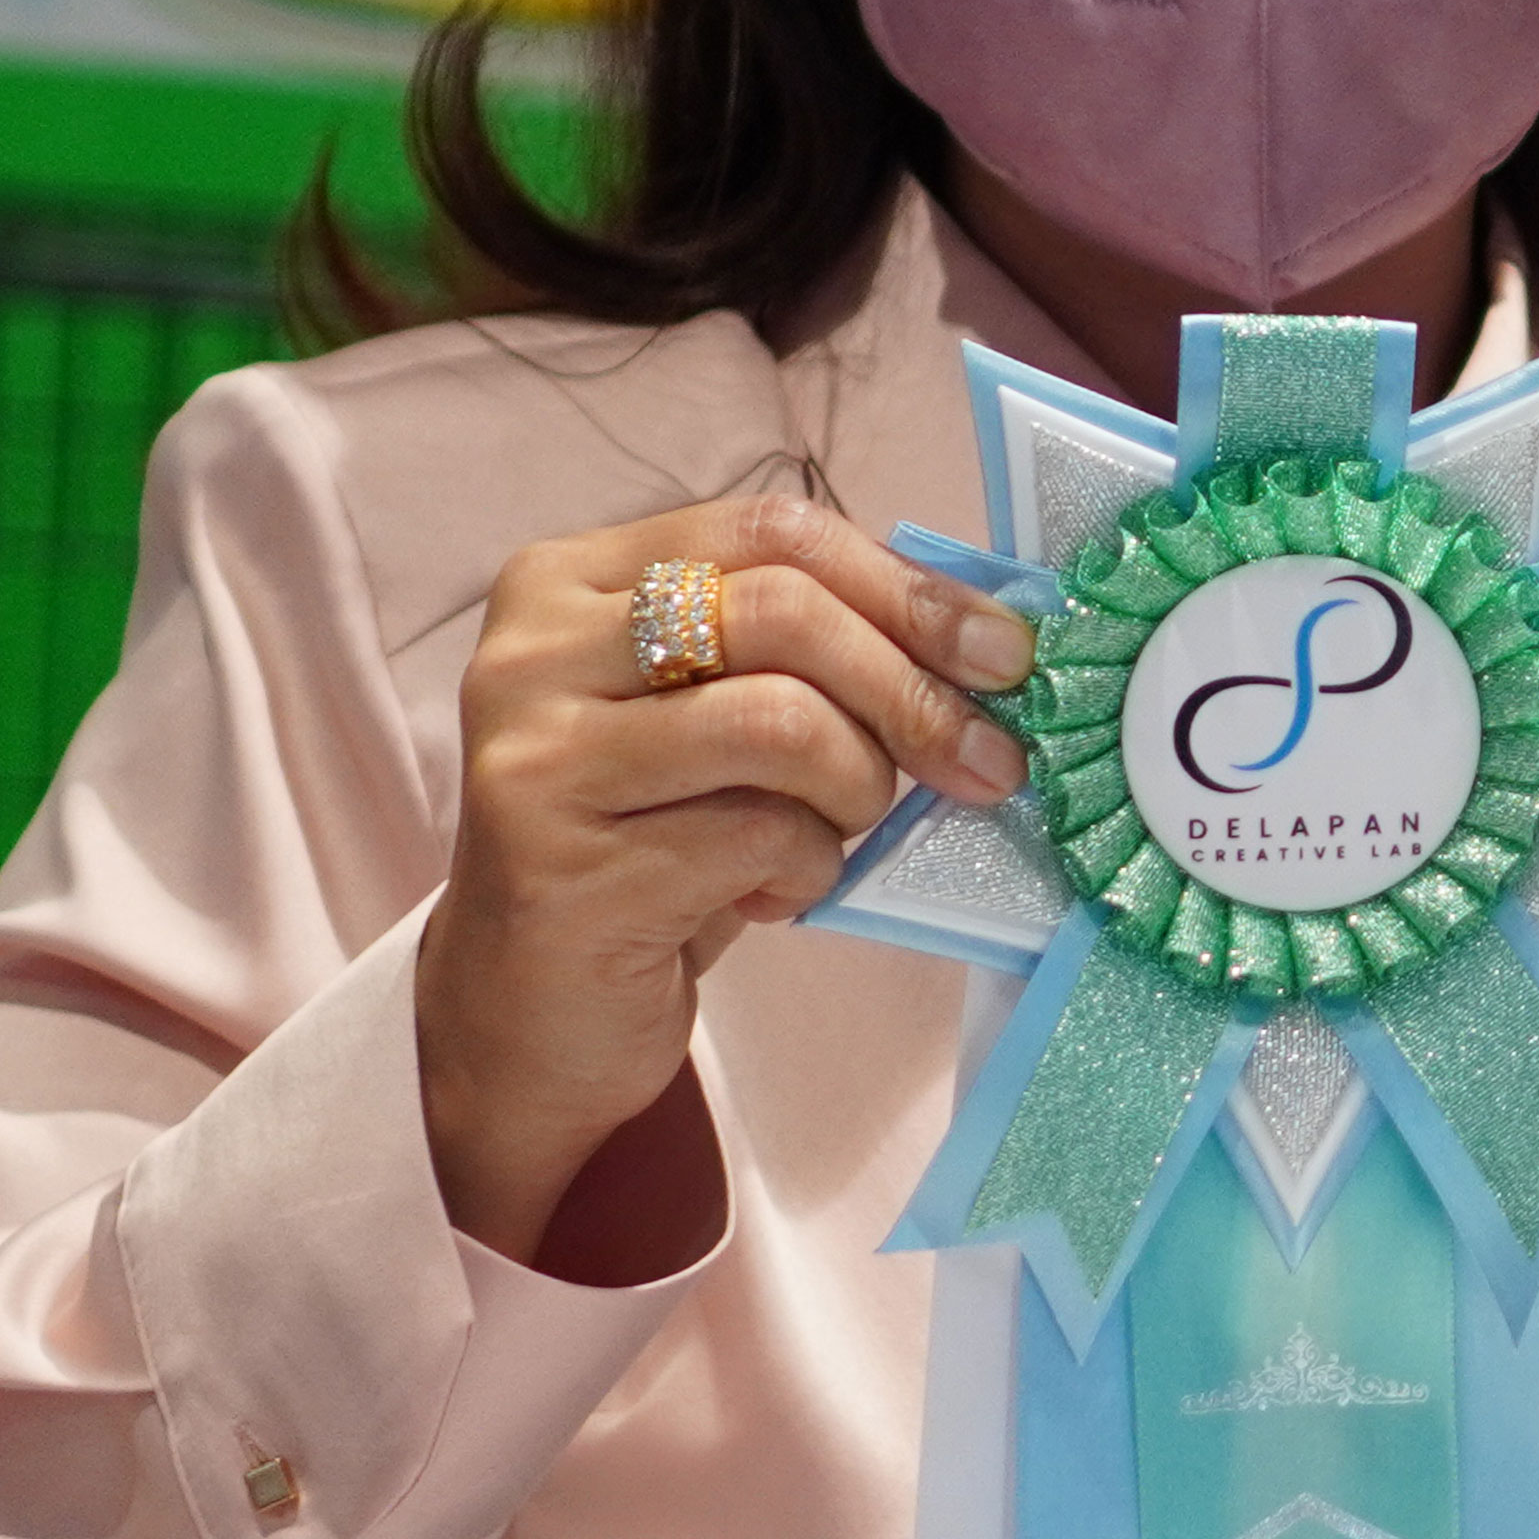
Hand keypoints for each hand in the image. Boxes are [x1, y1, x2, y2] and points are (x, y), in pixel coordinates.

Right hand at [414, 491, 1030, 1274]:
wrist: (532, 1007)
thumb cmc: (652, 845)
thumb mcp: (719, 720)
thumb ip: (812, 655)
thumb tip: (992, 641)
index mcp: (572, 582)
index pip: (773, 531)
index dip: (909, 588)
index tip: (1006, 655)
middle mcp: (533, 652)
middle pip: (784, 614)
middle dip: (913, 691)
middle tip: (985, 764)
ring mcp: (536, 757)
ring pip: (779, 722)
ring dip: (857, 787)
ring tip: (836, 834)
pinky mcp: (557, 864)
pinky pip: (757, 835)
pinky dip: (807, 868)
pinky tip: (771, 895)